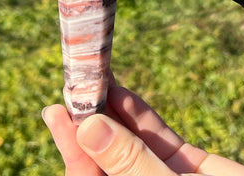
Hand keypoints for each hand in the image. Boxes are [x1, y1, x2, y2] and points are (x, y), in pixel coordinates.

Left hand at [42, 84, 243, 175]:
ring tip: (90, 77)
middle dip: (87, 121)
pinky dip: (139, 114)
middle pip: (104, 156)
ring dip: (111, 110)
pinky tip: (120, 91)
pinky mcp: (189, 166)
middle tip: (71, 83)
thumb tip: (87, 128)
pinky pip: (156, 137)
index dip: (70, 145)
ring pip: (127, 141)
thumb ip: (129, 163)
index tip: (54, 110)